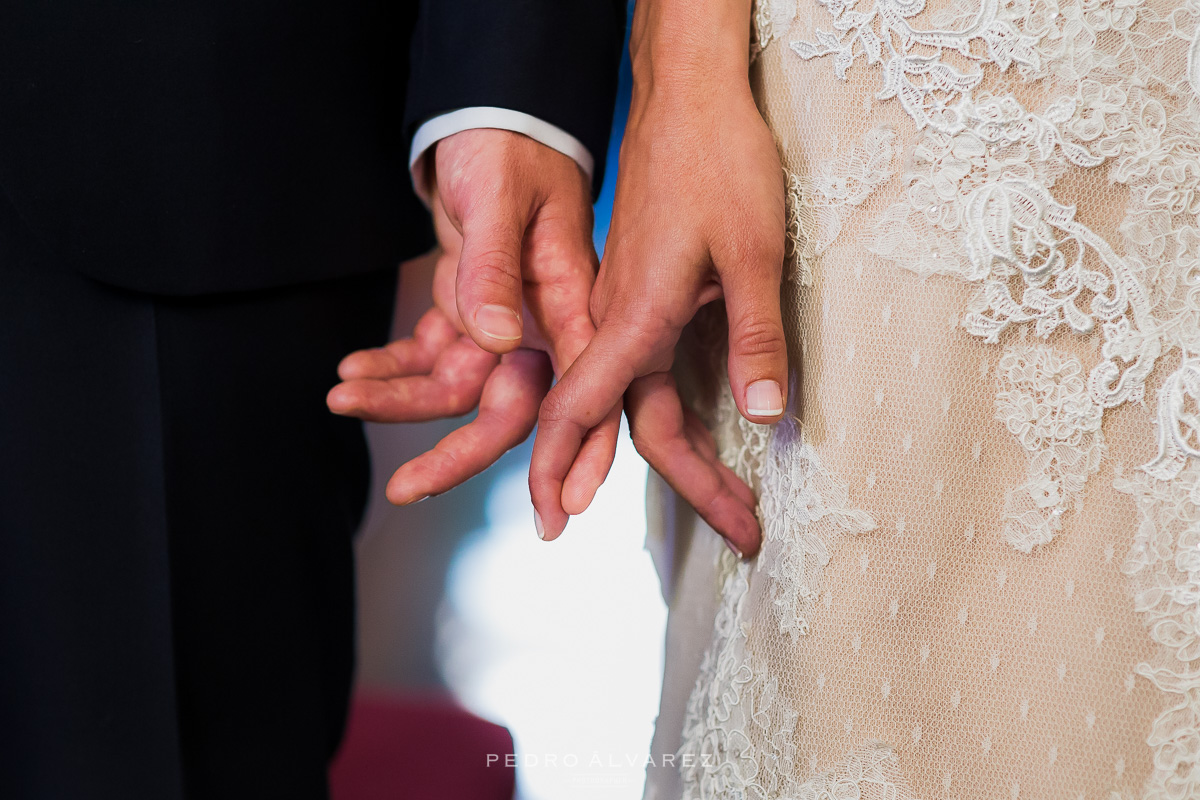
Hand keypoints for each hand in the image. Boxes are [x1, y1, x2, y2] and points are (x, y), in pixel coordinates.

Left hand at [328, 130, 620, 512]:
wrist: (484, 122)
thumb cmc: (505, 146)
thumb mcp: (498, 196)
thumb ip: (494, 266)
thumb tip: (498, 340)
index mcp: (567, 303)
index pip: (579, 393)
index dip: (574, 453)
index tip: (557, 511)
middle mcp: (538, 327)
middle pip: (507, 411)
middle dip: (456, 456)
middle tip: (404, 488)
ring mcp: (500, 325)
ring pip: (454, 391)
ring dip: (398, 402)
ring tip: (342, 396)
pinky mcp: (464, 313)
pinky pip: (425, 359)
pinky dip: (387, 368)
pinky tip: (350, 369)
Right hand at [528, 0, 786, 557]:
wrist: (692, 96)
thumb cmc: (718, 161)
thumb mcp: (754, 250)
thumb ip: (756, 334)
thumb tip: (764, 414)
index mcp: (635, 314)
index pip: (581, 409)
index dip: (561, 470)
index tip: (559, 526)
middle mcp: (623, 320)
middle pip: (635, 425)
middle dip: (690, 485)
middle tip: (743, 532)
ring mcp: (633, 309)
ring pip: (645, 401)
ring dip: (690, 454)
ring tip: (739, 498)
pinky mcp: (650, 295)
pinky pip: (651, 372)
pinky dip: (680, 415)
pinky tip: (711, 430)